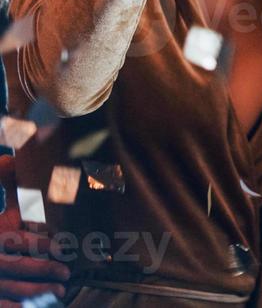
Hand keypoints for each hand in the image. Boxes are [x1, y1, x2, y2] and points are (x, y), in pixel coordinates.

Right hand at [0, 154, 69, 306]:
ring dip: (36, 291)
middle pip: (17, 266)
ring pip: (12, 288)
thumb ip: (3, 183)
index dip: (40, 244)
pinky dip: (15, 307)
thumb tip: (12, 156)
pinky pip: (1, 306)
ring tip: (60, 290)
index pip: (17, 241)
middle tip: (67, 272)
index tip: (62, 246)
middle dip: (43, 269)